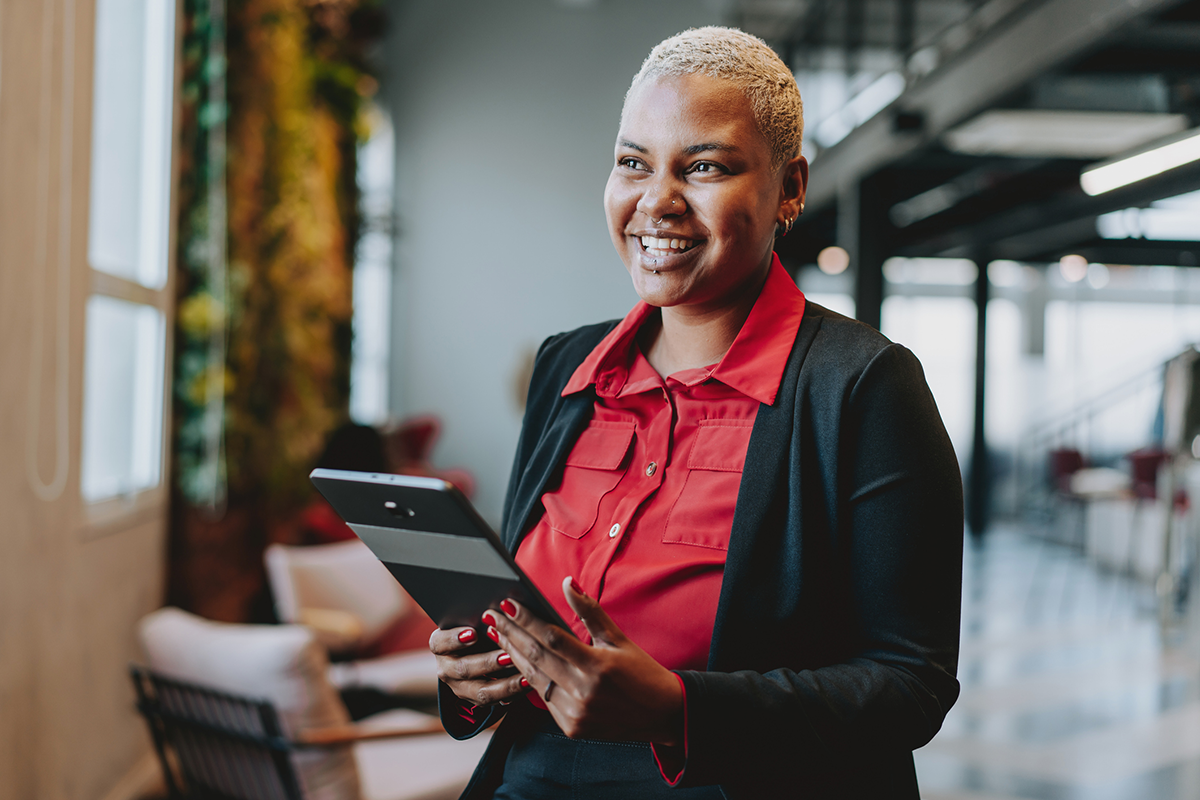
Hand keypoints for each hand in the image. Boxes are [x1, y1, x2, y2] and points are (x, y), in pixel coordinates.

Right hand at [428, 625, 525, 706]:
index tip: (473, 633)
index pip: (440, 643)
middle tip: (508, 656)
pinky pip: (494, 701)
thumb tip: (501, 607)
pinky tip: (527, 684)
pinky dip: (512, 693)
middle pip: (463, 669)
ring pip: (480, 691)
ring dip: (504, 684)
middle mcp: (445, 668)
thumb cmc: (472, 627)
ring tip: (523, 675)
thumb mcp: (469, 620)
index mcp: (439, 644)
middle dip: (487, 663)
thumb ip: (479, 618)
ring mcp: (459, 687)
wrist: (468, 650)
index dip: (455, 639)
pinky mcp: (474, 699)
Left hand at [483, 577, 683, 745]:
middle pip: (537, 657)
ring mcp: (576, 713)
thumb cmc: (642, 672)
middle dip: (511, 634)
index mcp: (598, 666)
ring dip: (514, 655)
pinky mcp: (572, 728)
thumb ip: (590, 611)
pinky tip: (519, 662)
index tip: (508, 604)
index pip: (552, 638)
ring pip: (535, 679)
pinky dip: (531, 679)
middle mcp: (585, 692)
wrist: (663, 714)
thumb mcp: (618, 639)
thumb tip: (569, 583)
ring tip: (498, 635)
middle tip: (493, 616)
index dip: (527, 620)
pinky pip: (545, 700)